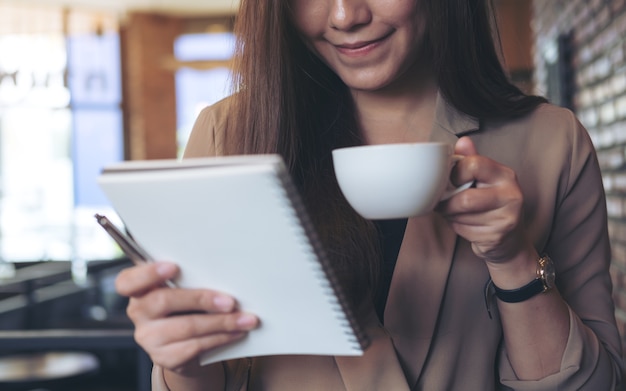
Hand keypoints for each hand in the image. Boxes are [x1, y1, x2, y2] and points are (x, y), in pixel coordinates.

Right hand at [115, 262, 258, 376]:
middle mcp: (138, 312)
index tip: (173, 267)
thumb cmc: (185, 303)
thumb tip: (223, 270)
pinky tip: (236, 332)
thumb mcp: (181, 286)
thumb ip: (189, 277)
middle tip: (230, 301)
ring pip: (186, 327)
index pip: (128, 281)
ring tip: (245, 319)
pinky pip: (195, 346)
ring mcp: (148, 338)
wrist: (184, 342)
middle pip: (163, 302)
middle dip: (201, 299)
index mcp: (138, 288)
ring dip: (221, 323)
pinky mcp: (164, 357)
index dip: (148, 273)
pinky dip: (221, 338)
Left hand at [437, 137, 534, 267]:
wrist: (509, 240)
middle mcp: (511, 194)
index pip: (472, 165)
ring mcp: (507, 216)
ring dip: (451, 216)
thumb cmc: (490, 205)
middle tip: (445, 203)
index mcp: (505, 175)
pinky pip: (465, 230)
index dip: (454, 175)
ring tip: (457, 214)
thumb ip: (471, 161)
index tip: (451, 181)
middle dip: (448, 204)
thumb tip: (462, 142)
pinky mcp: (498, 235)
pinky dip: (458, 229)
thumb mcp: (483, 180)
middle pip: (464, 198)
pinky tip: (467, 225)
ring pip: (461, 215)